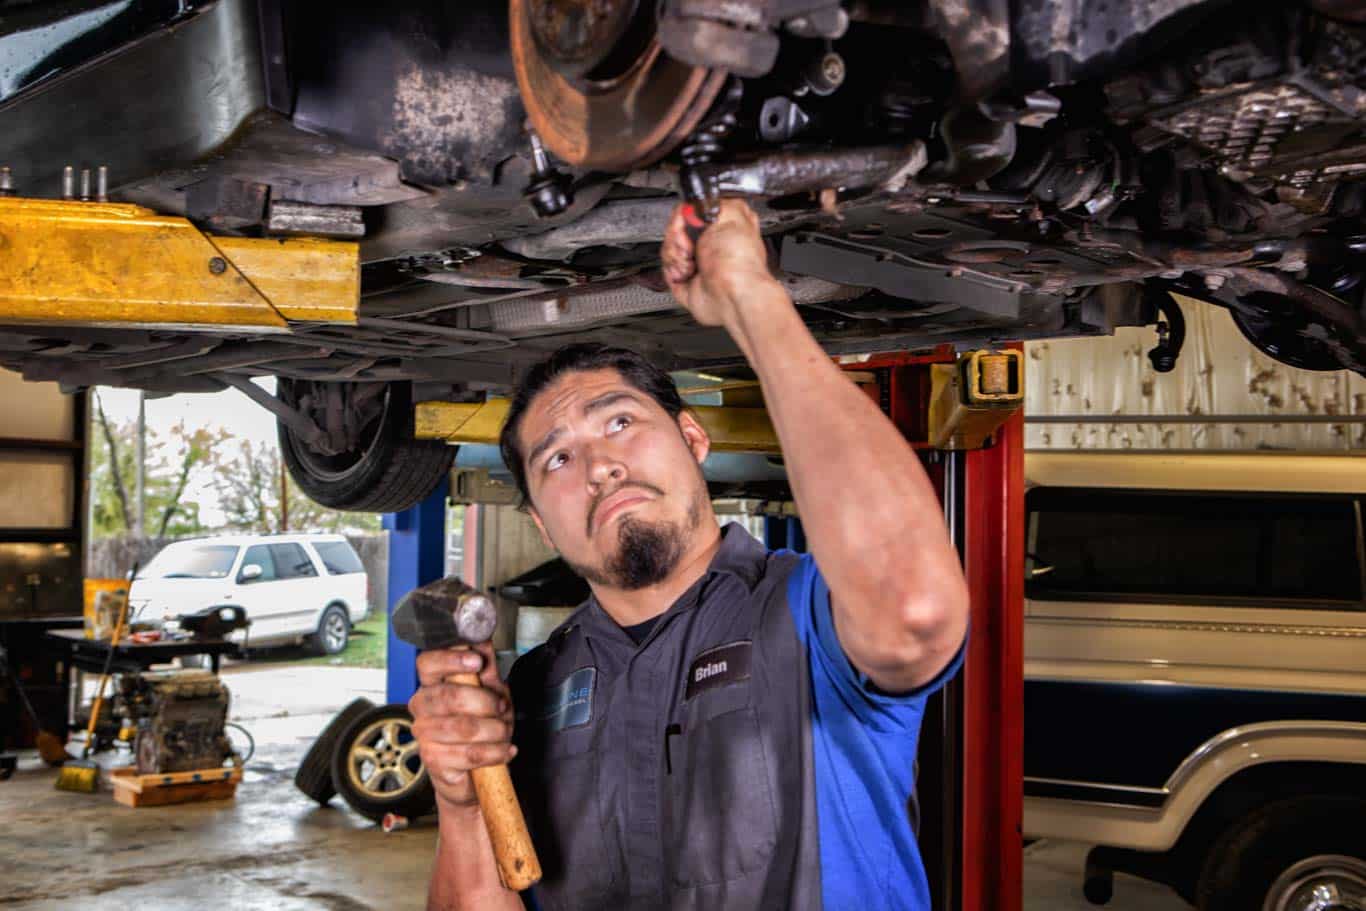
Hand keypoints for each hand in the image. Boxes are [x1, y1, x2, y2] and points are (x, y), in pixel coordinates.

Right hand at [409, 641, 514, 813]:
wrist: (474, 773)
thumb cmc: (480, 727)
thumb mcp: (490, 692)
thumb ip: (486, 666)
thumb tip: (482, 636)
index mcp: (432, 684)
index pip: (427, 663)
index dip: (450, 659)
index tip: (476, 661)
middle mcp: (422, 707)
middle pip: (449, 696)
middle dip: (485, 703)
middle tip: (502, 709)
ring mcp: (424, 734)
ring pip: (464, 727)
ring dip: (494, 730)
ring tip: (504, 732)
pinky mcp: (433, 760)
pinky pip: (469, 753)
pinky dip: (495, 752)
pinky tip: (505, 750)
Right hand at [660, 199, 779, 328]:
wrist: (730, 293)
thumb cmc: (739, 260)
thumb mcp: (732, 212)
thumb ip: (713, 200)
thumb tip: (696, 202)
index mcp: (724, 227)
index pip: (694, 211)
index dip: (687, 213)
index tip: (689, 218)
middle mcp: (710, 244)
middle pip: (677, 228)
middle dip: (678, 234)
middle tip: (690, 242)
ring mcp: (697, 262)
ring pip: (669, 247)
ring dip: (675, 252)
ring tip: (691, 260)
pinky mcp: (684, 281)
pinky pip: (666, 267)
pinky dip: (673, 268)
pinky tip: (687, 271)